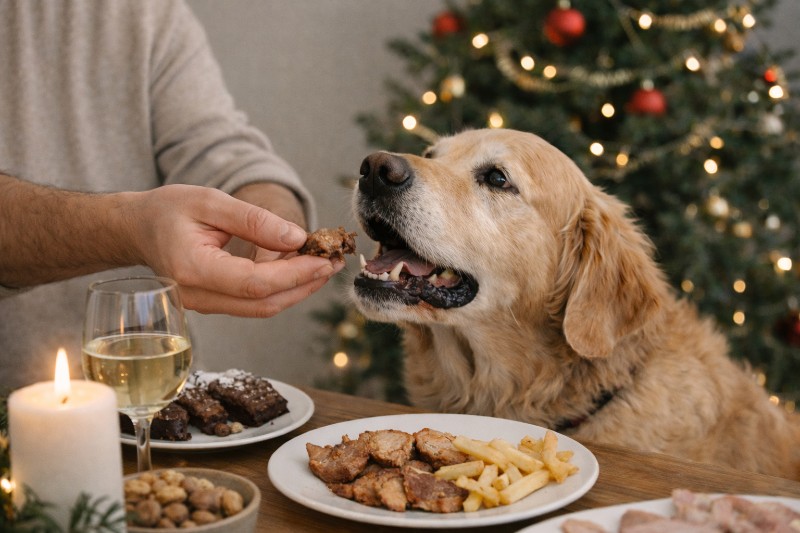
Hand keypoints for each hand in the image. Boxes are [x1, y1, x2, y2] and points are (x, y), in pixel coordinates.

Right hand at [127, 184, 343, 316]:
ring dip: (296, 289)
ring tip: (323, 264)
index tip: (324, 259)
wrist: (138, 229)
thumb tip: (296, 237)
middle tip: (333, 263)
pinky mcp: (213, 305)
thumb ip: (253, 220)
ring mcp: (204, 306)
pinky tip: (299, 269)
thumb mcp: (210, 201)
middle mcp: (198, 297)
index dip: (295, 274)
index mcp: (193, 269)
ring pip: (261, 308)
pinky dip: (280, 289)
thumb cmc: (168, 210)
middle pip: (263, 303)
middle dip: (304, 285)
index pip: (255, 283)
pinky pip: (253, 303)